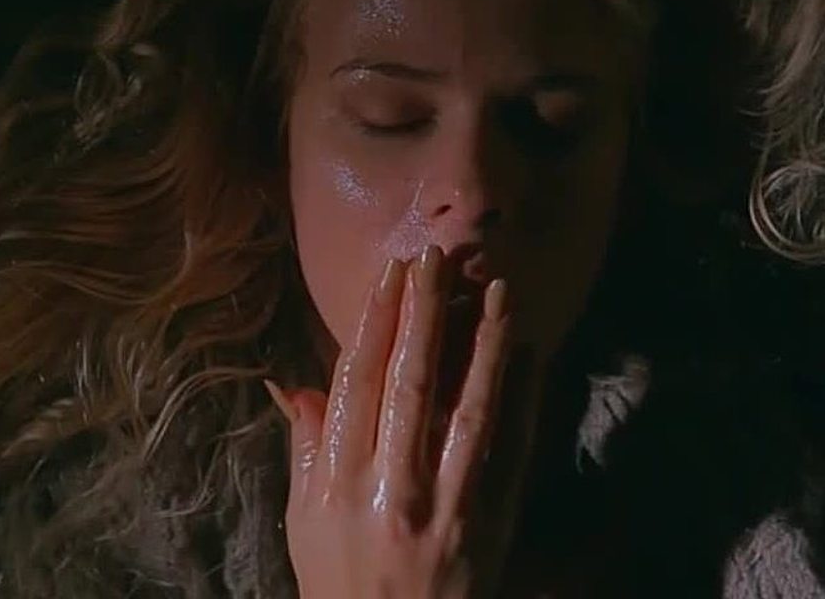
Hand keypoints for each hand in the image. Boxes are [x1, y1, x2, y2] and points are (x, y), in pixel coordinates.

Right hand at [266, 245, 545, 597]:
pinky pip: (510, 451)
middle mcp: (391, 489)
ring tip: (496, 290)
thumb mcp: (303, 523)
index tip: (391, 273)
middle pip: (411, 383)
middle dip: (424, 314)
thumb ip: (306, 450)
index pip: (357, 384)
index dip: (374, 322)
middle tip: (436, 257)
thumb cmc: (340, 584)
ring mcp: (448, 507)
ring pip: (469, 409)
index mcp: (337, 484)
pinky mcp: (491, 522)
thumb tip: (297, 383)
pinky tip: (528, 352)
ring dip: (484, 344)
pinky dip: (522, 398)